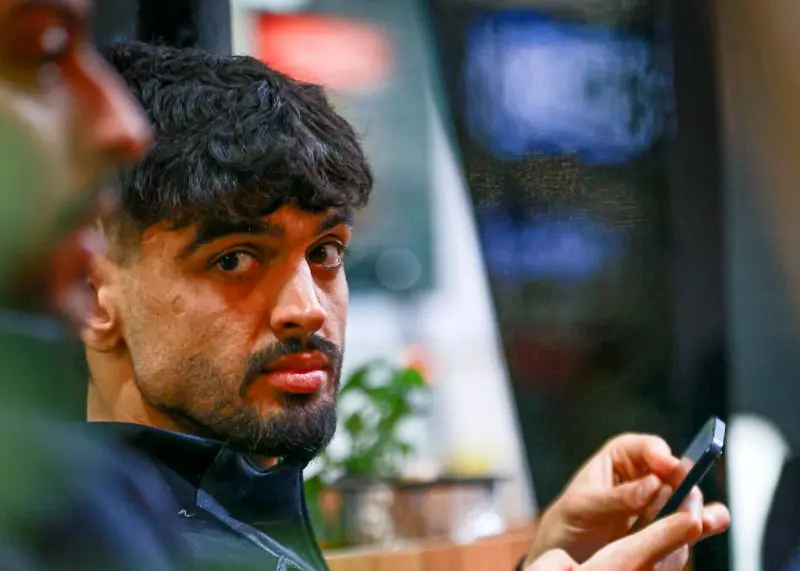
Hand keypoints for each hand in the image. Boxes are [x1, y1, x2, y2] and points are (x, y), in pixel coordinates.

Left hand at [526, 433, 728, 563]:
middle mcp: (645, 474)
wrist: (568, 549)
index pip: (648, 447)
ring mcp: (660, 501)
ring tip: (694, 520)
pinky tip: (709, 525)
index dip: (661, 454)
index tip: (668, 467)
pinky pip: (693, 520)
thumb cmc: (570, 518)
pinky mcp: (668, 525)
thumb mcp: (585, 505)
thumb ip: (617, 496)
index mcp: (620, 457)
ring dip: (694, 507)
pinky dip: (706, 522)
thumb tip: (651, 486)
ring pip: (688, 496)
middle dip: (682, 486)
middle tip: (683, 503)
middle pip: (675, 472)